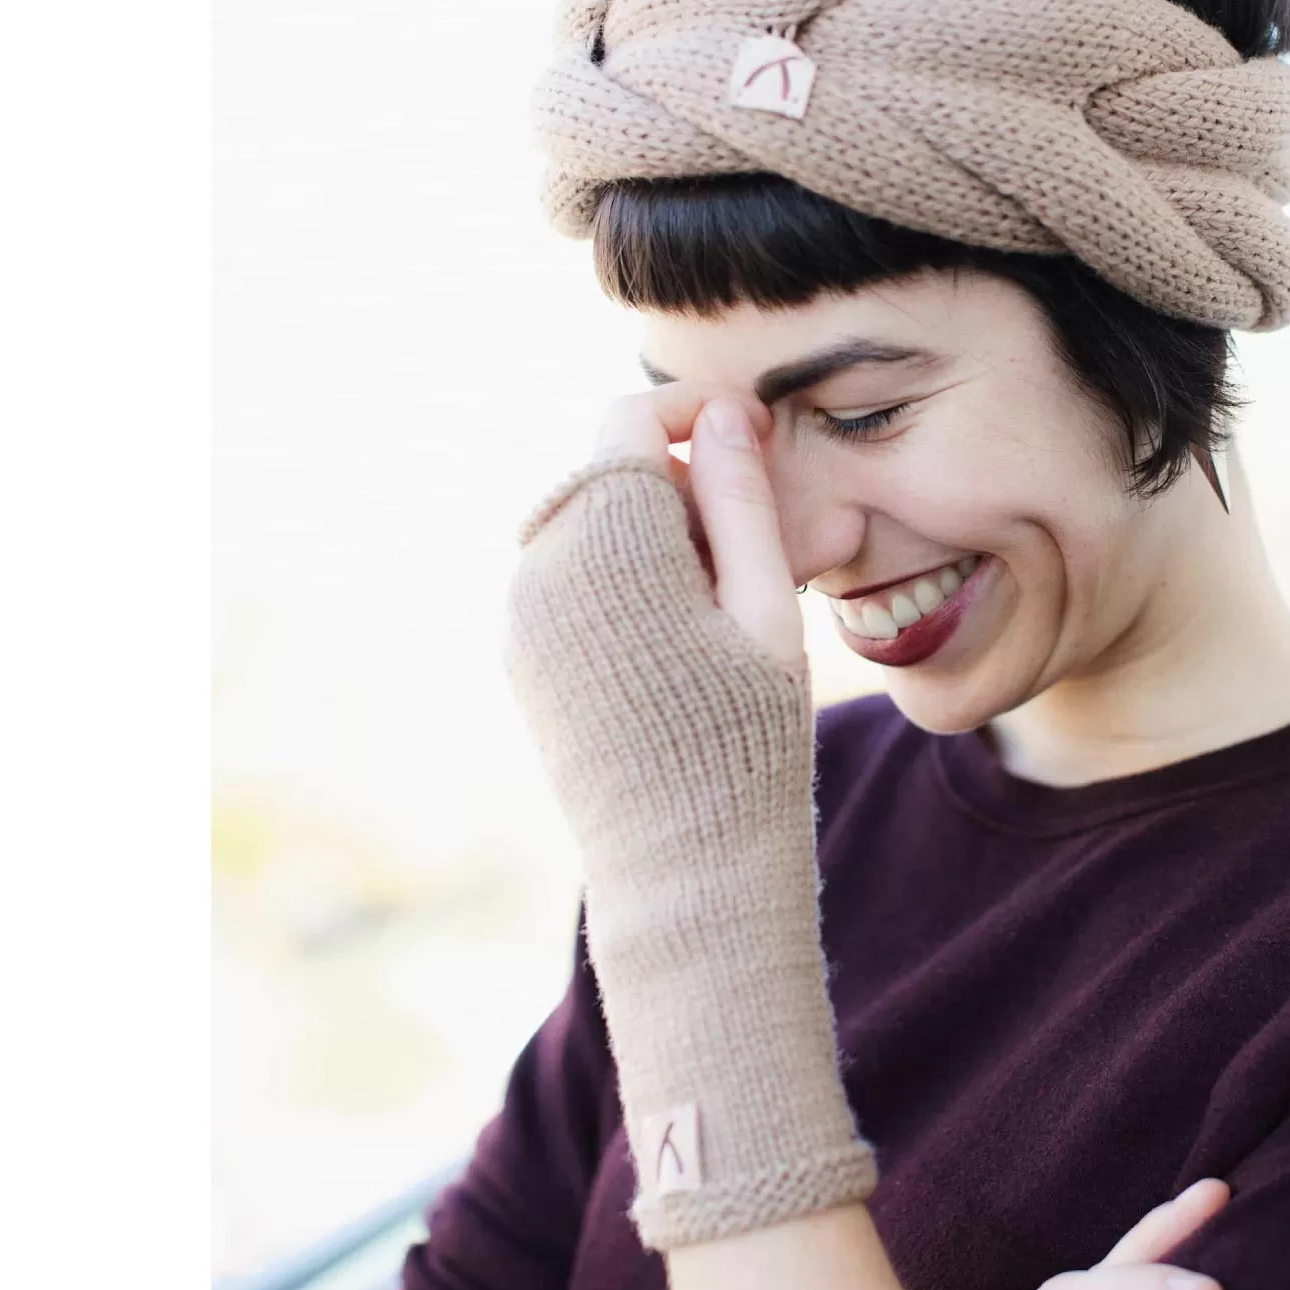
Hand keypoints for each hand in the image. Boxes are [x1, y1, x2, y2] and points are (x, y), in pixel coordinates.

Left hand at [503, 383, 874, 1251]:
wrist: (685, 877)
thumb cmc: (751, 745)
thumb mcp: (769, 611)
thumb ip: (742, 500)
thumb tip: (725, 413)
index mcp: (608, 539)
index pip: (630, 419)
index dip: (692, 413)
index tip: (750, 434)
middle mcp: (542, 566)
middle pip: (606, 470)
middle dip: (676, 479)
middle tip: (761, 535)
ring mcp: (520, 616)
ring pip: (583, 523)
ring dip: (648, 530)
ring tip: (728, 603)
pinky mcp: (519, 658)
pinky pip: (566, 579)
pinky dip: (619, 578)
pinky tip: (680, 645)